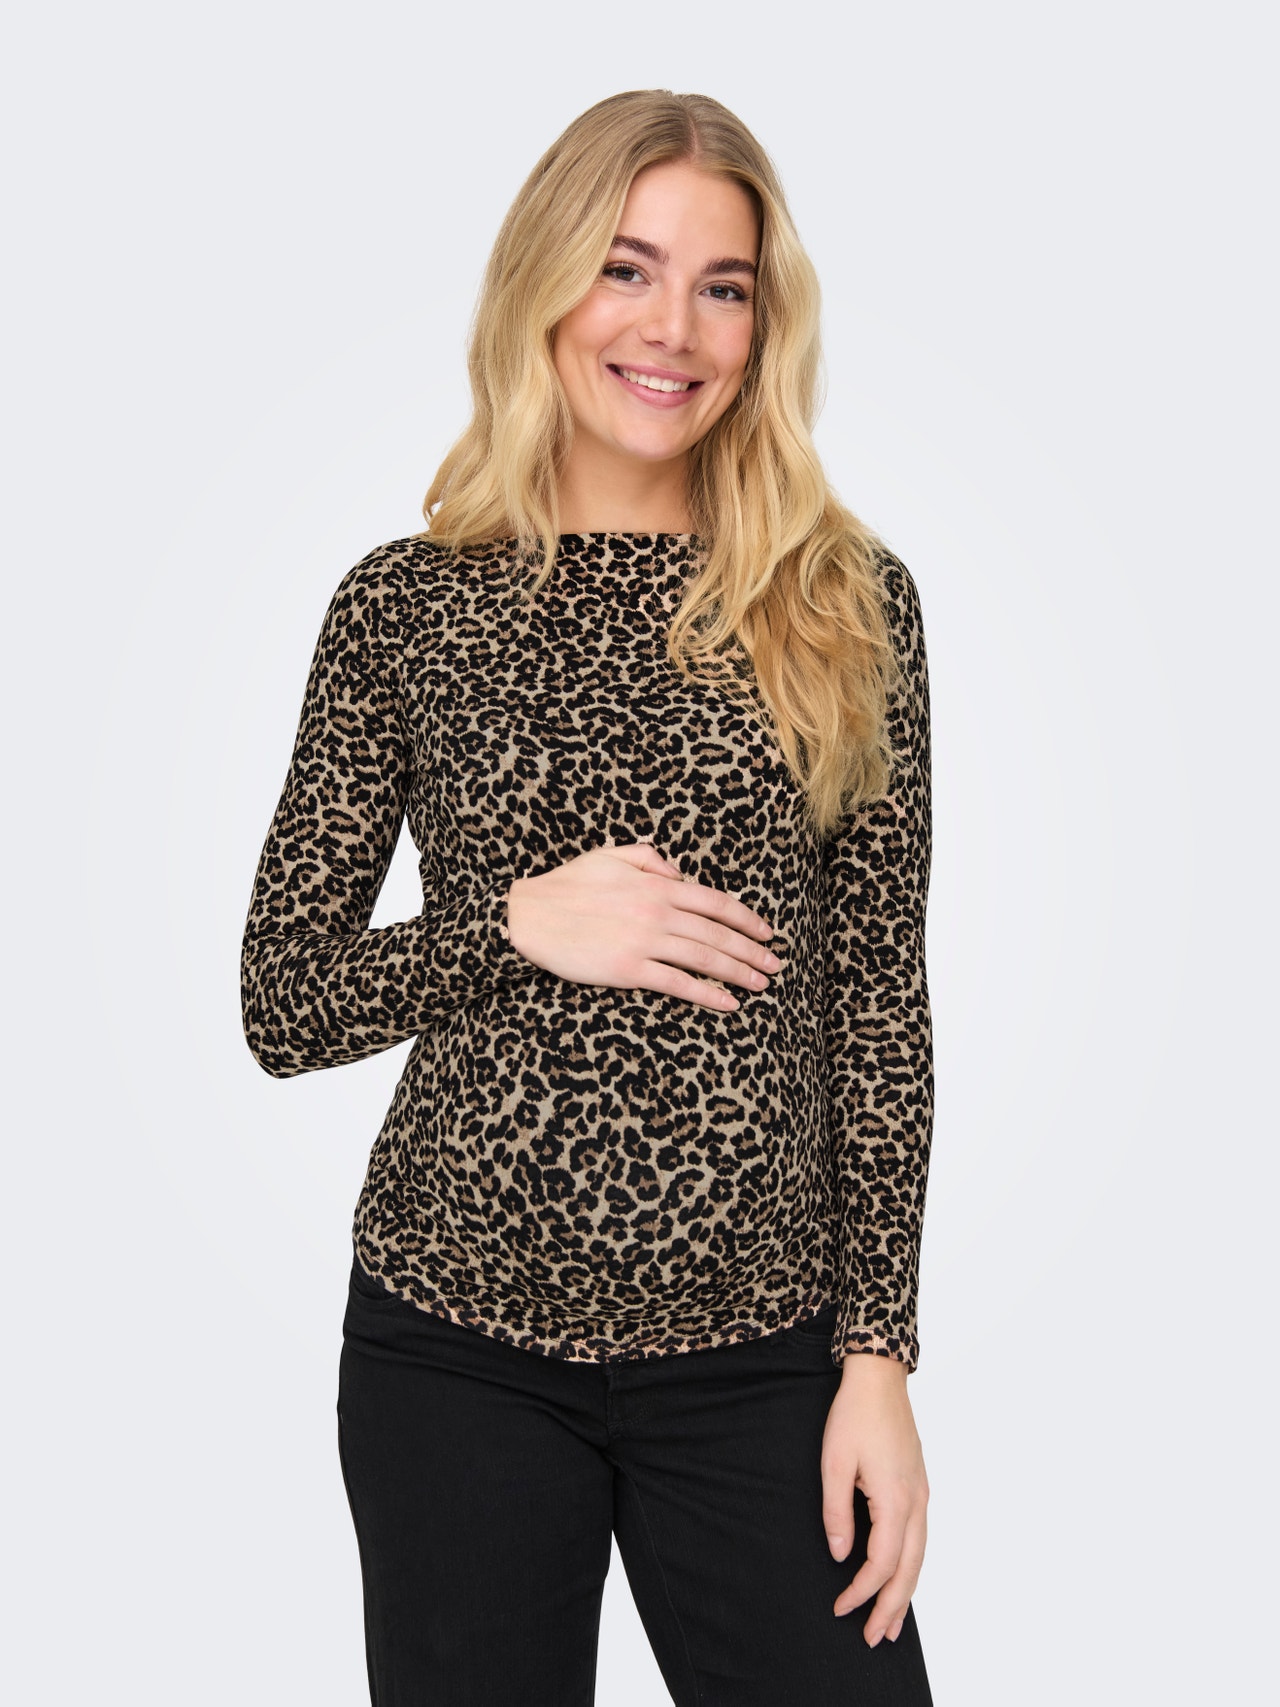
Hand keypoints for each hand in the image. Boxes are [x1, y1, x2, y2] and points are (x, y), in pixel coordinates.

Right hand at [504, 841, 780, 1011]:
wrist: (528, 916)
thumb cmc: (566, 886)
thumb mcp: (610, 856)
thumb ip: (650, 859)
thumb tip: (679, 873)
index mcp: (656, 885)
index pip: (715, 902)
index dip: (746, 919)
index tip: (767, 932)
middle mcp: (657, 912)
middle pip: (717, 934)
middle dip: (752, 951)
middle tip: (776, 965)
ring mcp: (644, 942)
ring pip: (704, 959)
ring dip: (738, 973)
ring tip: (761, 985)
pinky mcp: (628, 970)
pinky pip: (677, 983)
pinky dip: (706, 994)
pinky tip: (727, 1004)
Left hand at [823, 1355, 928, 1645]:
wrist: (879, 1379)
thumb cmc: (854, 1415)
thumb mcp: (834, 1463)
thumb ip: (837, 1512)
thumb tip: (841, 1555)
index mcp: (895, 1499)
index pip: (882, 1562)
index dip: (862, 1591)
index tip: (841, 1608)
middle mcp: (916, 1502)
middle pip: (909, 1569)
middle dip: (892, 1607)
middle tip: (874, 1638)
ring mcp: (922, 1494)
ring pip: (920, 1556)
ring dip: (905, 1592)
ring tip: (892, 1623)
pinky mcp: (919, 1486)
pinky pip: (920, 1538)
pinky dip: (911, 1566)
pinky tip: (902, 1576)